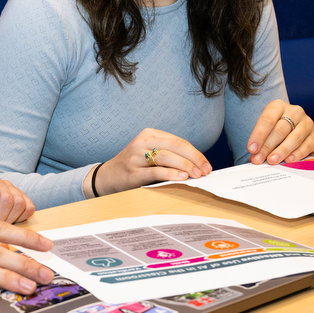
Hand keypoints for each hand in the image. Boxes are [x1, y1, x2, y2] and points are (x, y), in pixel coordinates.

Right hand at [89, 128, 210, 197]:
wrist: (107, 176)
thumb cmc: (134, 165)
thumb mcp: (149, 153)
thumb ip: (169, 154)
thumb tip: (197, 165)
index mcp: (149, 134)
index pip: (179, 141)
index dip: (195, 153)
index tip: (206, 165)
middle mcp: (142, 142)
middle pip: (175, 146)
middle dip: (194, 158)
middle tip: (206, 170)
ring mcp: (136, 157)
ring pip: (167, 157)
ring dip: (186, 166)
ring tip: (197, 175)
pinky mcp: (133, 172)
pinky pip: (156, 171)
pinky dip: (171, 173)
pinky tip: (182, 177)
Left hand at [246, 100, 313, 164]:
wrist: (290, 128)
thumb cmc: (273, 129)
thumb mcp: (264, 129)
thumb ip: (259, 142)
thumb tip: (254, 158)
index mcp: (278, 106)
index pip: (267, 120)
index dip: (258, 135)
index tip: (251, 149)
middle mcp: (295, 111)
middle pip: (280, 130)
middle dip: (268, 146)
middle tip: (259, 159)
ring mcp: (307, 123)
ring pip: (294, 138)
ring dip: (282, 151)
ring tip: (272, 161)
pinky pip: (307, 146)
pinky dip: (297, 154)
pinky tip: (288, 160)